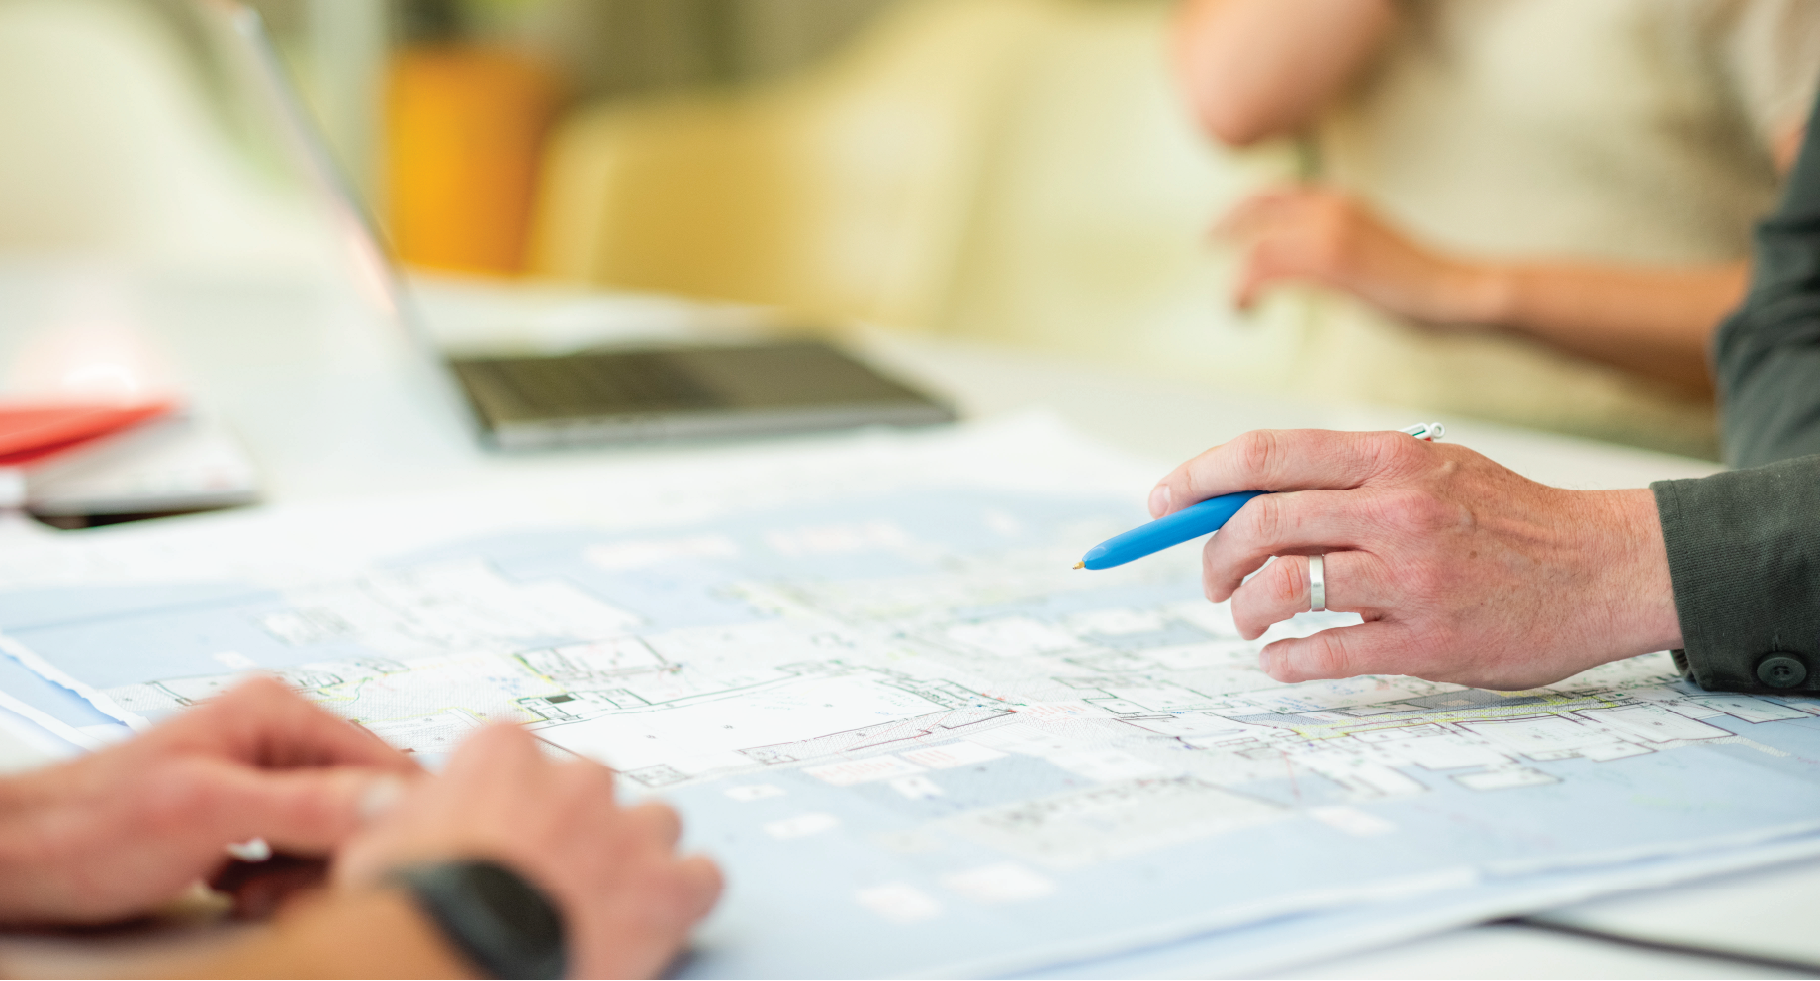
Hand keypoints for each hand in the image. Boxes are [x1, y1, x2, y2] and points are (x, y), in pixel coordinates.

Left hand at [0, 676, 416, 923]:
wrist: (17, 861)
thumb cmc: (85, 828)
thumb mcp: (207, 813)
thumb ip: (306, 806)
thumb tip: (395, 807)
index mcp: (281, 712)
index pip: (389, 769)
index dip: (385, 829)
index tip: (361, 878)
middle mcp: (278, 735)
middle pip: (363, 806)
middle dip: (331, 861)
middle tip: (278, 896)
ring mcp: (261, 774)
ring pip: (333, 835)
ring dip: (302, 878)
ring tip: (249, 894)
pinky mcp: (244, 813)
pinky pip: (299, 851)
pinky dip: (280, 882)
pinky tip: (239, 891)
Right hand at [334, 724, 722, 980]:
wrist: (453, 956)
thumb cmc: (410, 908)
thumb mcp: (376, 847)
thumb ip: (398, 815)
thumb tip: (384, 806)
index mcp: (505, 755)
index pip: (519, 752)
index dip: (511, 799)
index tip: (501, 831)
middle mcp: (576, 778)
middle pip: (593, 786)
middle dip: (579, 825)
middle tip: (550, 876)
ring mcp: (628, 829)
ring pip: (656, 823)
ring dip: (636, 857)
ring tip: (604, 904)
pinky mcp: (667, 886)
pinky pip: (702, 877)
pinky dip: (685, 899)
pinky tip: (659, 923)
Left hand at [1149, 429, 1682, 688]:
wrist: (1605, 568)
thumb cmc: (1505, 518)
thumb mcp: (1432, 468)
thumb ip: (1349, 477)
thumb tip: (1242, 498)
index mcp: (1390, 459)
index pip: (1265, 455)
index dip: (1197, 478)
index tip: (1160, 504)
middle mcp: (1395, 510)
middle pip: (1258, 524)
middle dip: (1211, 558)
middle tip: (1211, 582)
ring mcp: (1411, 577)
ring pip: (1282, 590)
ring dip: (1243, 612)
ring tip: (1248, 621)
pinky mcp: (1428, 641)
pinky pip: (1325, 653)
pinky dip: (1283, 661)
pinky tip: (1279, 661)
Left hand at [1217, 188, 1499, 323]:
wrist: (1460, 292)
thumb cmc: (1421, 285)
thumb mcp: (1371, 251)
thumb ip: (1337, 248)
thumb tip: (1310, 264)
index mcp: (1342, 202)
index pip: (1277, 193)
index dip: (1243, 209)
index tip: (1222, 231)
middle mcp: (1332, 207)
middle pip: (1258, 207)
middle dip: (1227, 226)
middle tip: (1208, 247)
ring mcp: (1331, 232)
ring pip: (1257, 247)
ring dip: (1237, 280)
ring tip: (1236, 307)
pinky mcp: (1330, 263)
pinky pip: (1265, 269)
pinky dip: (1243, 291)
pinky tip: (1245, 312)